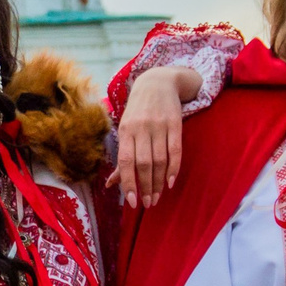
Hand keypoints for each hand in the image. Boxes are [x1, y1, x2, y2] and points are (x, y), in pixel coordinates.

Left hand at [109, 66, 198, 208]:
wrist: (157, 82)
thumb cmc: (137, 112)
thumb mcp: (125, 130)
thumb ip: (120, 158)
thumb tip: (110, 185)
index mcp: (125, 131)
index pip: (126, 161)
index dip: (128, 183)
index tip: (132, 202)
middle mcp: (141, 128)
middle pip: (144, 163)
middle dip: (145, 187)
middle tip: (148, 204)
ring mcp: (159, 125)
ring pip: (160, 159)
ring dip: (159, 182)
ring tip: (157, 197)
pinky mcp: (175, 124)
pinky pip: (175, 150)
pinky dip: (174, 168)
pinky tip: (171, 182)